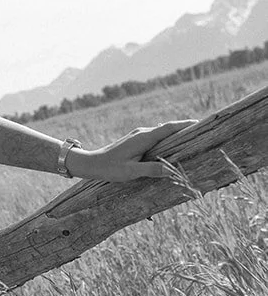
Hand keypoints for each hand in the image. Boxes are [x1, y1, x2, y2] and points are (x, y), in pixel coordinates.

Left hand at [69, 120, 197, 182]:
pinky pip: (156, 137)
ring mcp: (138, 135)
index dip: (185, 125)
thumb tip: (172, 171)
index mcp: (144, 138)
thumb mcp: (131, 172)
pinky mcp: (136, 140)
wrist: (91, 163)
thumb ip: (151, 170)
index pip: (169, 128)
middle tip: (203, 131)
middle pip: (168, 128)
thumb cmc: (110, 168)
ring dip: (176, 134)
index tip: (200, 123)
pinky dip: (167, 138)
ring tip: (193, 138)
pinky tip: (173, 146)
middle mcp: (142, 133)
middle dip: (185, 129)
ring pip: (162, 132)